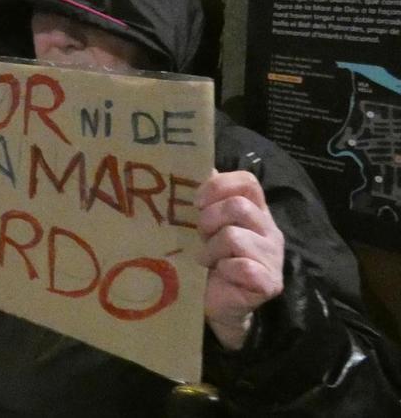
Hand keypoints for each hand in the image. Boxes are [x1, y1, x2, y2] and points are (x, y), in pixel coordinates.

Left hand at [196, 170, 284, 349]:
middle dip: (209, 220)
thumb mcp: (204, 225)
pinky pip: (241, 266)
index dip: (218, 186)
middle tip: (200, 236)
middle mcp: (268, 229)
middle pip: (239, 206)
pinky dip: (223, 271)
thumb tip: (196, 164)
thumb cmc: (208, 260)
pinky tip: (221, 276)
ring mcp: (273, 256)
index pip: (247, 181)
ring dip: (211, 250)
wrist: (216, 305)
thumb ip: (205, 198)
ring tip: (207, 261)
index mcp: (254, 210)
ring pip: (234, 236)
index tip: (196, 202)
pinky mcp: (270, 282)